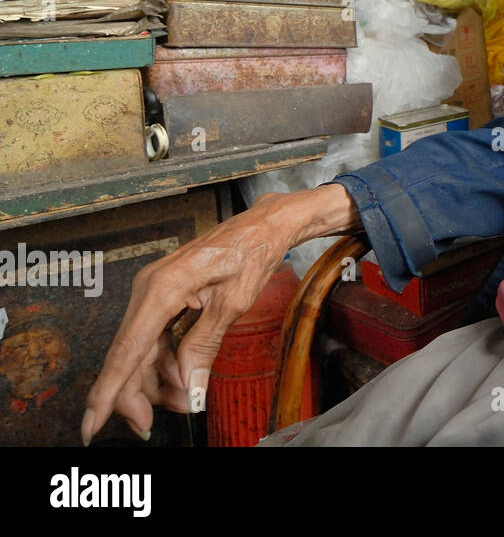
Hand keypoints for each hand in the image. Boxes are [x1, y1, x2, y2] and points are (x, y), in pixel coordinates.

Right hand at [82, 183, 359, 443]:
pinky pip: (155, 337)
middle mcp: (150, 289)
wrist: (263, 226)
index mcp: (163, 288)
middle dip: (139, 394)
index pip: (128, 349)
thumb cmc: (251, 254)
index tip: (93, 423)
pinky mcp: (164, 296)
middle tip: (153, 423)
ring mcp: (154, 292)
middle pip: (130, 354)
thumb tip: (187, 387)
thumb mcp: (232, 303)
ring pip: (142, 350)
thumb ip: (204, 346)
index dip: (109, 390)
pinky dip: (166, 362)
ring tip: (184, 399)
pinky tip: (182, 376)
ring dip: (157, 380)